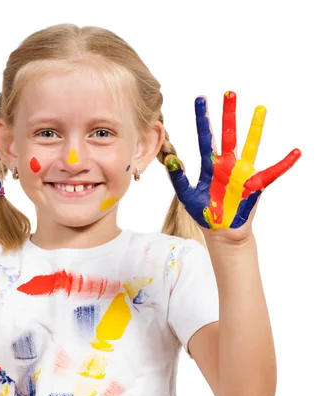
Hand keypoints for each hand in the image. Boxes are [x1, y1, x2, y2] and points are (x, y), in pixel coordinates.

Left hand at [164, 91, 300, 241]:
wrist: (220, 231)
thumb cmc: (204, 213)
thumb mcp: (187, 196)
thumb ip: (178, 178)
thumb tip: (171, 159)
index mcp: (209, 165)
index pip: (205, 137)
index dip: (203, 119)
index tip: (200, 99)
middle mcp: (227, 164)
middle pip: (227, 134)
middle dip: (228, 114)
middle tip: (229, 92)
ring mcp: (242, 172)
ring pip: (250, 145)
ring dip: (255, 128)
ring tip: (260, 108)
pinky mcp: (255, 184)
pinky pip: (272, 172)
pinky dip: (284, 163)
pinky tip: (295, 153)